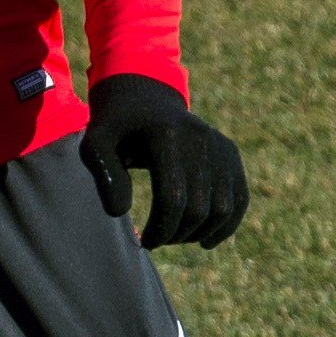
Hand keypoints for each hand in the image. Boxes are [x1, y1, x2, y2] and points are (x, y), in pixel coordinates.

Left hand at [78, 71, 248, 248]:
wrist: (143, 95)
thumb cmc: (115, 126)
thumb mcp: (95, 143)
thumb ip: (104, 174)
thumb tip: (120, 212)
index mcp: (167, 135)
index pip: (173, 199)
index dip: (160, 230)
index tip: (144, 241)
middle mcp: (200, 138)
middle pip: (198, 208)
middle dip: (176, 234)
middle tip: (157, 239)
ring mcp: (219, 144)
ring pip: (223, 208)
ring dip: (199, 233)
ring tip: (175, 236)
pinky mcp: (229, 152)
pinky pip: (239, 198)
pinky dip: (227, 225)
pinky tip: (205, 240)